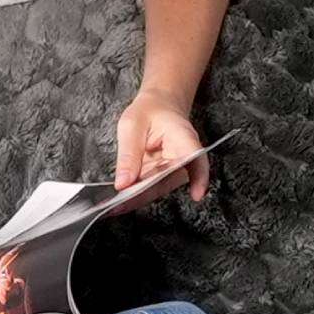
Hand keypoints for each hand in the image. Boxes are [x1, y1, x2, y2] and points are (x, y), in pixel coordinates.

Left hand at [116, 85, 209, 202]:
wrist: (159, 107)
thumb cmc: (149, 111)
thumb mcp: (132, 125)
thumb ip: (129, 154)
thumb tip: (123, 183)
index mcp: (183, 138)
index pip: (196, 158)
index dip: (199, 178)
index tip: (197, 195)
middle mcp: (183, 158)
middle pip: (168, 181)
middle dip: (143, 196)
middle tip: (119, 204)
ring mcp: (173, 170)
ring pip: (157, 189)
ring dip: (136, 199)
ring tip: (114, 206)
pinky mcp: (162, 176)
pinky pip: (149, 188)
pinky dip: (133, 195)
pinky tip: (117, 201)